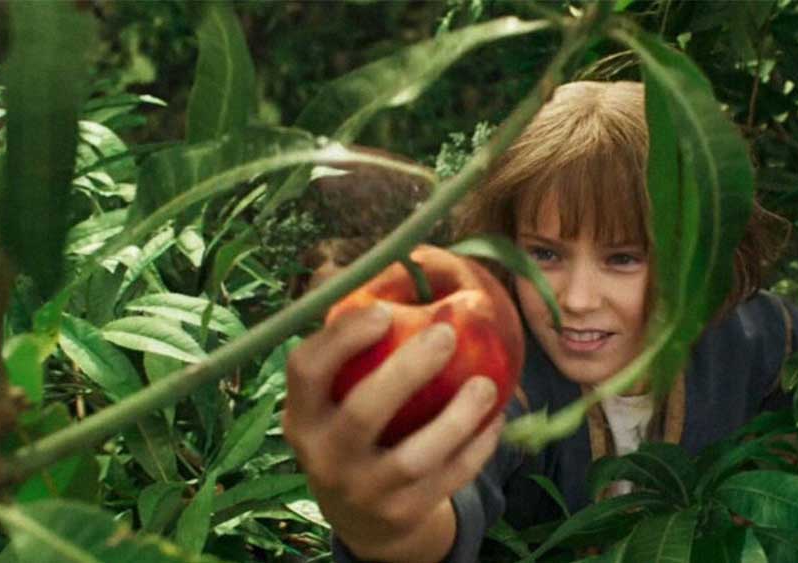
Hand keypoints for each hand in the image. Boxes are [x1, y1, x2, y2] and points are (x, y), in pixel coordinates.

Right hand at [282, 304, 504, 561]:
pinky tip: (496, 419)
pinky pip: (447, 480)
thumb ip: (356, 338)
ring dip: (456, 418)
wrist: (362, 516)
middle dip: (406, 371)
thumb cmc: (353, 425)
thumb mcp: (337, 393)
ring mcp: (363, 491)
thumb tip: (392, 262)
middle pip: (362, 414)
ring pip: (413, 458)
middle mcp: (324, 456)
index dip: (341, 338)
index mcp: (301, 414)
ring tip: (486, 384)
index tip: (383, 310)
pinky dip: (476, 449)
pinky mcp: (401, 514)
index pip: (305, 370)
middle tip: (446, 335)